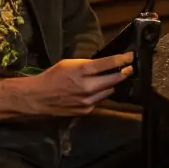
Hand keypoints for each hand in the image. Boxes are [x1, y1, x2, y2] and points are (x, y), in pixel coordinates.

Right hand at [0, 54, 133, 121]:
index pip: (109, 63)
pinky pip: (98, 101)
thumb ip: (87, 64)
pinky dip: (99, 95)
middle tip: (129, 68)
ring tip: (113, 79)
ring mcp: (87, 100)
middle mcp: (87, 86)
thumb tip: (103, 64)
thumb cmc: (51, 77)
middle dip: (124, 73)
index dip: (123, 59)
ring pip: (108, 91)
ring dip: (111, 84)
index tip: (131, 56)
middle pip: (114, 79)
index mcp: (82, 70)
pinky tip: (95, 91)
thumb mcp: (69, 64)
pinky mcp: (85, 110)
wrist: (37, 98)